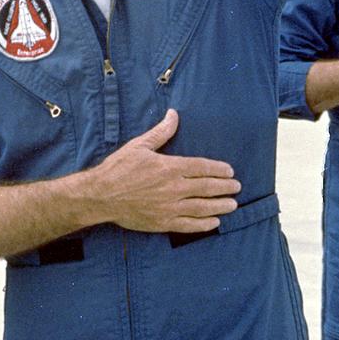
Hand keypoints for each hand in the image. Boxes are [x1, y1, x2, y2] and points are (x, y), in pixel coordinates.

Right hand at [81, 109, 239, 233]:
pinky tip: (214, 222)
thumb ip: (161, 132)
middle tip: (237, 187)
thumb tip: (174, 114)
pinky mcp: (163, 222)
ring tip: (232, 204)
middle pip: (207, 187)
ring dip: (220, 206)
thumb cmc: (118, 168)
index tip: (230, 171)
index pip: (202, 167)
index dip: (218, 169)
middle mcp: (174, 188)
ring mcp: (170, 207)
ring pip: (203, 207)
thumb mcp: (139, 145)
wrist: (101, 195)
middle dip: (225, 187)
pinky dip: (204, 224)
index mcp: (169, 167)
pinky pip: (189, 225)